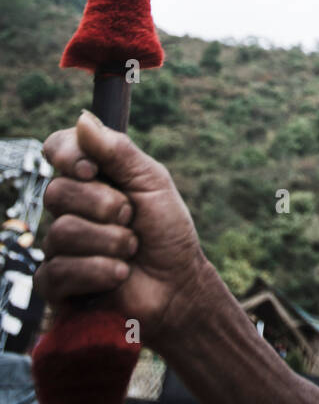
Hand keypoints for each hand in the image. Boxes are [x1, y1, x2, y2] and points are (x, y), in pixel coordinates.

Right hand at [35, 110, 210, 347]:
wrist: (178, 284)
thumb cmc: (167, 231)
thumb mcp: (152, 182)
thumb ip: (119, 152)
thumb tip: (82, 119)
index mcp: (92, 175)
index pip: (58, 148)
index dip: (67, 155)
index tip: (93, 170)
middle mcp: (71, 206)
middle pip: (57, 191)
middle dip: (105, 206)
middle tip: (131, 218)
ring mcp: (60, 245)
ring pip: (61, 232)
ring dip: (109, 242)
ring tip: (131, 250)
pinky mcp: (57, 283)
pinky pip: (56, 271)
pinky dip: (98, 272)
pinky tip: (118, 274)